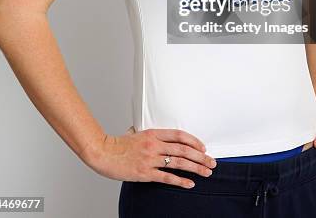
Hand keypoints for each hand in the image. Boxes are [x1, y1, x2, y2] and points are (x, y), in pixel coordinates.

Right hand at [83, 126, 216, 187]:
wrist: (103, 153)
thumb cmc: (118, 143)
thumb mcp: (136, 132)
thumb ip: (149, 133)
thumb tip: (159, 135)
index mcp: (153, 133)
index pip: (179, 135)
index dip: (194, 141)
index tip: (203, 147)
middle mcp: (154, 145)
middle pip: (183, 149)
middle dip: (201, 156)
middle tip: (212, 161)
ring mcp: (150, 159)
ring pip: (179, 163)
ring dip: (196, 168)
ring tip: (207, 172)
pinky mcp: (145, 173)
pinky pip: (167, 177)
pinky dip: (180, 181)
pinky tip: (190, 183)